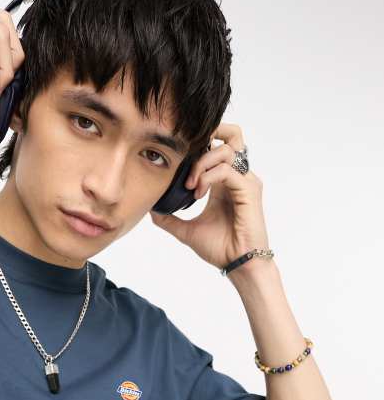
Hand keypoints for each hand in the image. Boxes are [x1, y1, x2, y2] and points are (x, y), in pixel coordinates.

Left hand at [150, 122, 269, 272]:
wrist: (239, 265)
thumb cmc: (220, 248)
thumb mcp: (186, 230)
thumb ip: (169, 218)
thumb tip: (150, 210)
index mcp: (224, 182)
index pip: (217, 146)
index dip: (199, 144)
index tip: (178, 160)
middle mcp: (237, 177)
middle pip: (232, 135)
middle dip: (210, 134)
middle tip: (188, 154)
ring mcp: (245, 181)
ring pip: (226, 150)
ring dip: (202, 163)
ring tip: (190, 185)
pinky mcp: (249, 190)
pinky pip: (226, 171)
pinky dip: (208, 177)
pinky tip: (198, 192)